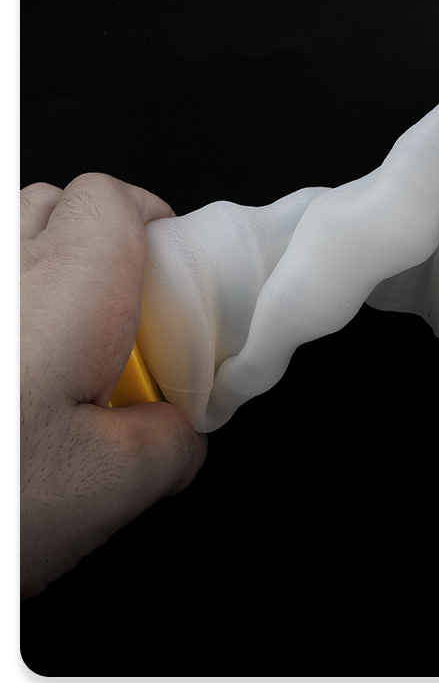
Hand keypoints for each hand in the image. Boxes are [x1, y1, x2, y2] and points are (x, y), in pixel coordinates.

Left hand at [20, 173, 206, 599]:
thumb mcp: (116, 483)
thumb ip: (173, 444)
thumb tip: (177, 434)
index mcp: (65, 287)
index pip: (108, 198)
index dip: (147, 217)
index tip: (168, 258)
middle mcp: (3, 276)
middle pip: (52, 204)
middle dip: (97, 235)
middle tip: (119, 306)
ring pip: (8, 238)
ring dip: (41, 265)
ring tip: (59, 333)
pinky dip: (13, 306)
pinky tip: (20, 360)